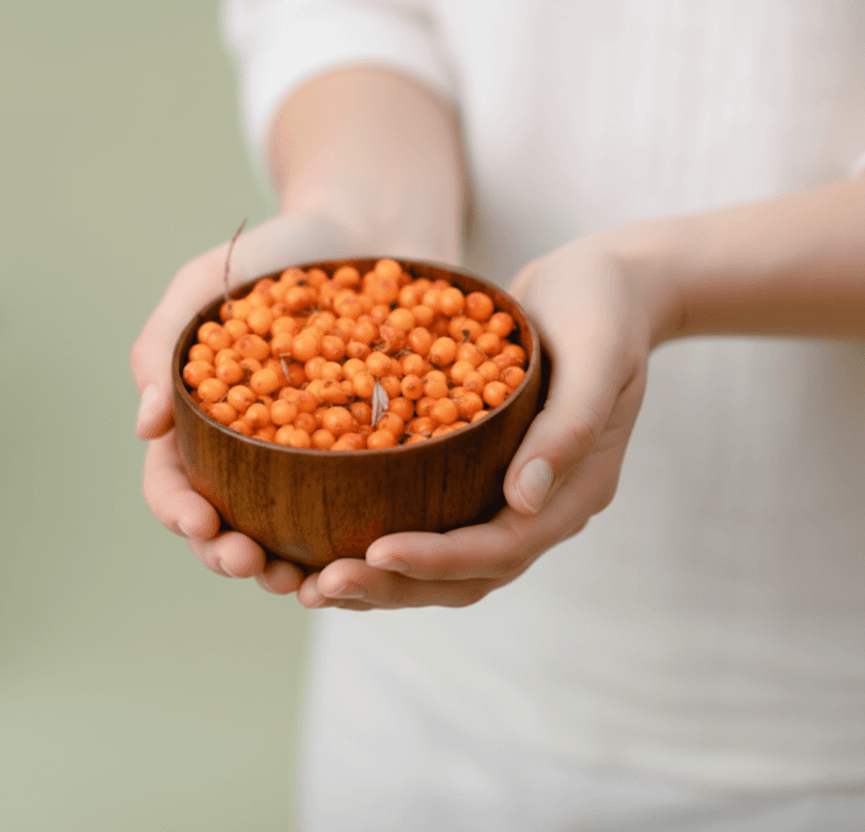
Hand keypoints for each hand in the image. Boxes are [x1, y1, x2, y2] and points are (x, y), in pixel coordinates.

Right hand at [133, 210, 391, 592]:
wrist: (371, 229)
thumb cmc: (275, 253)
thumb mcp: (206, 285)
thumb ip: (164, 347)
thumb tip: (144, 426)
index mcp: (200, 424)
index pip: (172, 483)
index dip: (178, 510)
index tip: (200, 520)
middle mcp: (251, 456)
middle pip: (227, 525)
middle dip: (229, 554)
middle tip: (252, 563)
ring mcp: (313, 463)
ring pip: (291, 535)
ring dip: (292, 568)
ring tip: (309, 583)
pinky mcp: (373, 461)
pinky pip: (363, 509)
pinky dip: (361, 542)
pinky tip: (374, 557)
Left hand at [300, 233, 670, 609]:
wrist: (601, 285)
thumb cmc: (603, 308)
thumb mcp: (597, 355)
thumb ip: (569, 428)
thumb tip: (524, 501)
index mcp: (573, 493)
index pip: (501, 549)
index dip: (438, 559)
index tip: (375, 552)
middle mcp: (537, 508)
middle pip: (461, 576)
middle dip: (390, 586)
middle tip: (318, 588)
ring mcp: (507, 496)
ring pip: (439, 561)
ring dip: (375, 578)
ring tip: (306, 584)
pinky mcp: (476, 474)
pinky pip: (425, 517)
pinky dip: (376, 531)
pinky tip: (321, 533)